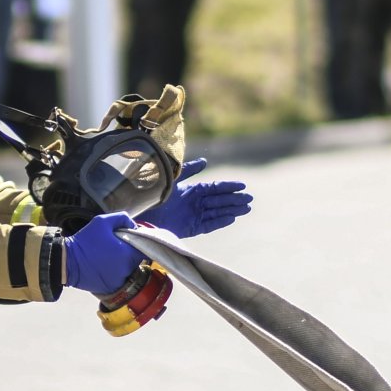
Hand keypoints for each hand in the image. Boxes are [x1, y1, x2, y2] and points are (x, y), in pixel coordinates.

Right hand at [62, 211, 141, 296]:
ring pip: (128, 270)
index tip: (130, 241)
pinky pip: (119, 279)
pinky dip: (115, 274)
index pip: (144, 250)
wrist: (67, 262)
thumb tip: (133, 225)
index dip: (139, 244)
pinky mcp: (112, 288)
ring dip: (122, 264)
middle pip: (136, 260)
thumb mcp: (102, 222)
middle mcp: (127, 269)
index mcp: (127, 253)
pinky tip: (104, 267)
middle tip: (116, 247)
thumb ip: (121, 219)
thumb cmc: (85, 241)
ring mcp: (120, 280)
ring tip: (108, 257)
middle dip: (129, 253)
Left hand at [136, 158, 251, 238]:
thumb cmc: (154, 192)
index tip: (242, 185)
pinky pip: (208, 225)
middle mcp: (195, 203)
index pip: (215, 187)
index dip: (228, 186)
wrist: (141, 212)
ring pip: (217, 212)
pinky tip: (232, 218)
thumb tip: (205, 161)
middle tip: (250, 199)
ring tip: (246, 208)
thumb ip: (189, 170)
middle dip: (234, 199)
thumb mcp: (172, 177)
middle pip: (219, 200)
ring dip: (232, 210)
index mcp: (192, 190)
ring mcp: (194, 216)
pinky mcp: (190, 228)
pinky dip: (220, 221)